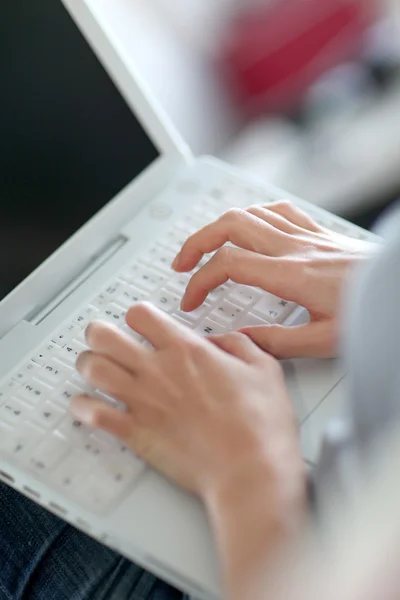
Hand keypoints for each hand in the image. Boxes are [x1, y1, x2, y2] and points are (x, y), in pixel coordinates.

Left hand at [71, 304, 303, 502]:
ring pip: (93, 370)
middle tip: (103, 338)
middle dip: (98, 333)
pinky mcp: (136, 433)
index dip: (137, 315)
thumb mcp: (264, 369)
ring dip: (88, 365)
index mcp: (187, 351)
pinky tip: (86, 405)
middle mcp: (158, 371)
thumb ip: (238, 345)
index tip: (140, 323)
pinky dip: (83, 407)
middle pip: (104, 336)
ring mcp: (143, 401)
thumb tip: (220, 341)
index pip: (141, 314)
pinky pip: (93, 414)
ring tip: (93, 368)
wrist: (250, 472)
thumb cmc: (260, 425)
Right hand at [173, 201, 376, 358]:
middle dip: (197, 242)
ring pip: (250, 213)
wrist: (399, 289)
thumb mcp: (325, 341)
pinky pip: (278, 210)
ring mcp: (307, 235)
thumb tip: (240, 339)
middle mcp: (295, 248)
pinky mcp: (318, 232)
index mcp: (292, 275)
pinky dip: (253, 216)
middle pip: (231, 226)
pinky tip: (249, 228)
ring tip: (205, 247)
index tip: (192, 301)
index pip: (229, 264)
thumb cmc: (371, 312)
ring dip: (219, 227)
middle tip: (182, 265)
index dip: (201, 281)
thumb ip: (277, 342)